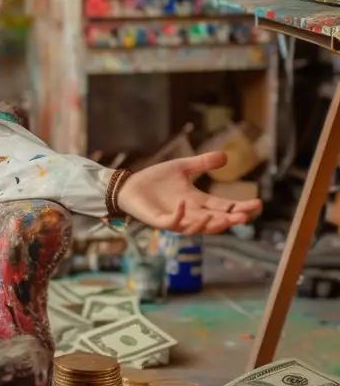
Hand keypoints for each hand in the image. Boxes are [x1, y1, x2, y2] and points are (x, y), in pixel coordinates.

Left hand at [117, 152, 261, 234]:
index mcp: (198, 201)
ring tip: (224, 219)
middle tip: (246, 216)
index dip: (240, 207)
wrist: (129, 186)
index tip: (258, 203)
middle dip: (231, 219)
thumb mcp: (183, 167)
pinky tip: (185, 204)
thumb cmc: (154, 179)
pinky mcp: (158, 220)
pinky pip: (171, 223)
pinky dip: (179, 216)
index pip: (224, 207)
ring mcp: (174, 218)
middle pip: (215, 220)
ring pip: (196, 228)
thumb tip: (225, 157)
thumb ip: (203, 162)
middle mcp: (189, 213)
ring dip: (210, 225)